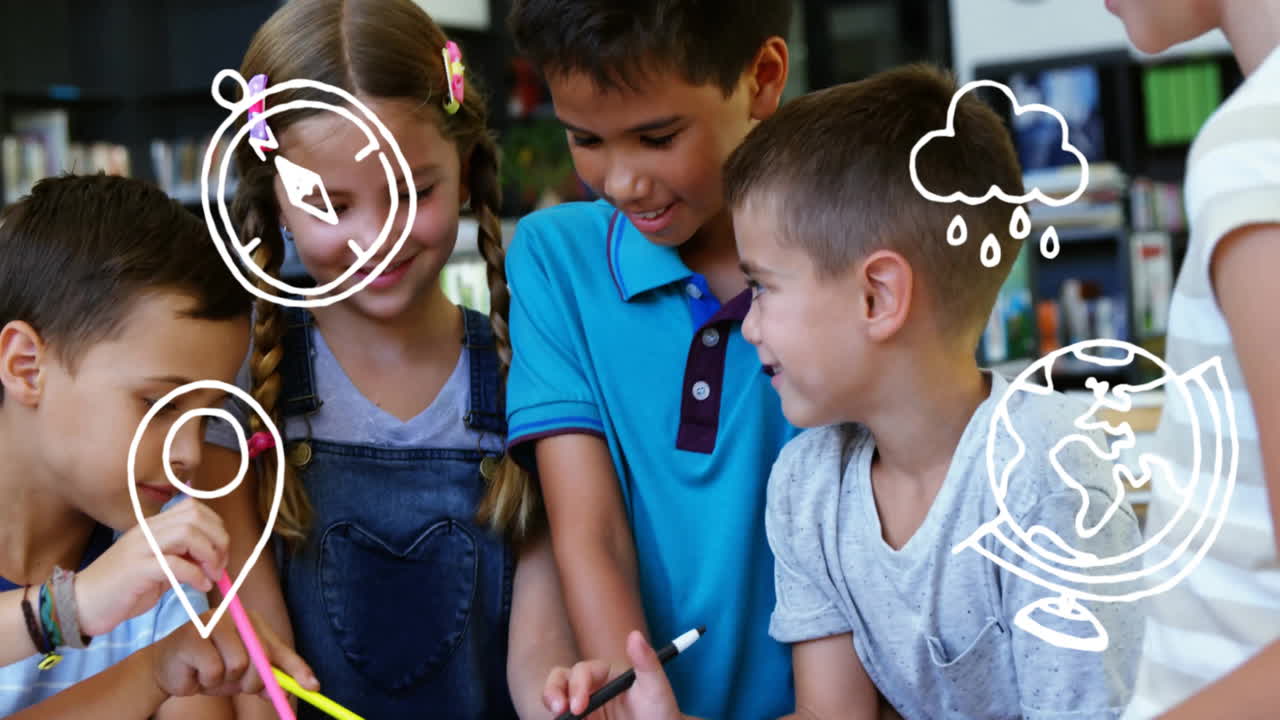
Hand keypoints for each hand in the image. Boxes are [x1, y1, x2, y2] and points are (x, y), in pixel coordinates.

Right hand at [76, 500, 229, 636]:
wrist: (82, 605)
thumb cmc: (122, 589)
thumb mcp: (158, 569)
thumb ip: (182, 558)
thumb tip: (214, 559)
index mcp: (151, 527)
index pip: (192, 508)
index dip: (215, 526)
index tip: (221, 551)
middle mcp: (146, 531)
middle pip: (195, 517)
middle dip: (218, 539)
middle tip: (221, 565)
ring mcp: (140, 548)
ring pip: (187, 534)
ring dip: (210, 555)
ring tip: (212, 576)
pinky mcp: (136, 569)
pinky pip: (175, 564)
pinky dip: (196, 575)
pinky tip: (200, 586)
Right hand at [150, 608, 317, 698]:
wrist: (168, 668)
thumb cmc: (211, 668)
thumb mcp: (244, 675)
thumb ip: (270, 679)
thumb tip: (299, 693)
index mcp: (252, 622)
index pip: (279, 648)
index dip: (297, 669)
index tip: (313, 688)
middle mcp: (235, 617)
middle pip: (261, 656)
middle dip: (254, 681)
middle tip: (238, 686)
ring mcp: (212, 623)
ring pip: (238, 665)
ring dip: (225, 681)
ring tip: (210, 675)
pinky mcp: (191, 636)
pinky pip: (213, 670)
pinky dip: (206, 681)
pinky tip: (195, 673)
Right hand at [544, 631, 681, 719]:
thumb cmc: (660, 710)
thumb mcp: (656, 688)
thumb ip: (646, 663)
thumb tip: (635, 634)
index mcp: (604, 673)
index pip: (581, 672)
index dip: (576, 686)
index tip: (579, 706)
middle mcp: (590, 688)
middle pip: (559, 681)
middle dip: (552, 692)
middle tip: (558, 710)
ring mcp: (584, 707)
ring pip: (555, 701)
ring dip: (552, 704)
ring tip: (558, 717)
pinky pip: (565, 719)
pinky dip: (560, 718)